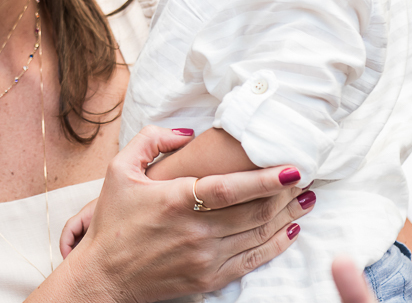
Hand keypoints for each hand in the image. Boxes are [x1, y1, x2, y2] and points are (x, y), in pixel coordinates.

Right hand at [59, 126, 310, 302]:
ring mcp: (205, 257)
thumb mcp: (119, 169)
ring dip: (287, 216)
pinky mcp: (209, 277)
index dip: (266, 179)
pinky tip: (290, 230)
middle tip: (305, 178)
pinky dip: (276, 245)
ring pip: (258, 235)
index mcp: (176, 201)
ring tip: (307, 200)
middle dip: (285, 194)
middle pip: (254, 212)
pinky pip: (252, 260)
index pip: (231, 189)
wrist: (105, 276)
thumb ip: (152, 141)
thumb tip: (187, 133)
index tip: (293, 169)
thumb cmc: (113, 221)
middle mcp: (195, 231)